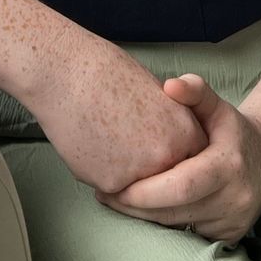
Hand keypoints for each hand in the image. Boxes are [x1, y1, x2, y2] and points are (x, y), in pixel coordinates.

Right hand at [20, 35, 209, 195]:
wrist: (68, 74)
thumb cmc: (107, 73)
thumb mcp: (156, 94)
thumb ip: (169, 125)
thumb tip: (169, 143)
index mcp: (185, 133)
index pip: (191, 162)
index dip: (174, 156)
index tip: (158, 148)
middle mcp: (167, 158)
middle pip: (166, 179)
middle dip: (151, 170)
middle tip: (129, 148)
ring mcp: (140, 175)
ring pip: (137, 188)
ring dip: (126, 173)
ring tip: (106, 140)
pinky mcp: (110, 184)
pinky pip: (110, 186)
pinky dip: (100, 170)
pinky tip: (89, 143)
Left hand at [90, 73, 260, 245]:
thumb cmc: (232, 129)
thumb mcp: (217, 105)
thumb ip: (195, 91)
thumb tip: (169, 85)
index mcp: (228, 164)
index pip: (181, 186)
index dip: (144, 191)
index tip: (113, 184)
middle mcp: (234, 198)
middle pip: (173, 212)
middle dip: (134, 207)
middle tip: (103, 193)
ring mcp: (233, 221)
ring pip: (176, 227)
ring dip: (143, 217)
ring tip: (114, 199)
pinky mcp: (230, 236)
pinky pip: (186, 235)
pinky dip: (162, 223)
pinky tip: (143, 209)